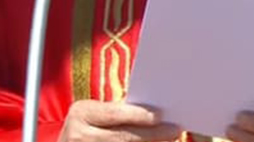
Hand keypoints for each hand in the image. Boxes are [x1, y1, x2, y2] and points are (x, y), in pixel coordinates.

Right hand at [59, 100, 182, 141]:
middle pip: (122, 137)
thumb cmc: (87, 127)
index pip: (114, 115)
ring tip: (168, 140)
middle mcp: (78, 135)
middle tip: (174, 130)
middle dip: (151, 135)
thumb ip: (117, 113)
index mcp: (81, 113)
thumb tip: (154, 115)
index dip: (138, 116)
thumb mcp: (95, 115)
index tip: (160, 116)